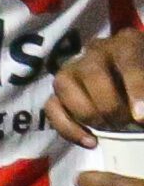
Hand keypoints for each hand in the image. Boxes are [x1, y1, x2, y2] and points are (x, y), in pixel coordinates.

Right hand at [45, 29, 143, 148]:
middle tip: (127, 125)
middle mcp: (96, 50)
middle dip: (110, 105)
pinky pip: (51, 107)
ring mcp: (72, 69)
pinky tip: (91, 142)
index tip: (142, 118)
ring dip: (87, 114)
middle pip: (91, 72)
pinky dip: (68, 127)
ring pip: (64, 85)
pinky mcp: (60, 93)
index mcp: (128, 44)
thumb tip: (141, 116)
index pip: (128, 59)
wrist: (137, 92)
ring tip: (109, 131)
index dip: (136, 88)